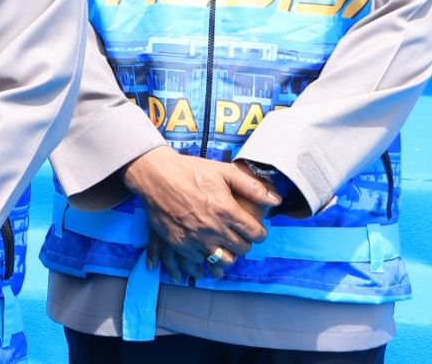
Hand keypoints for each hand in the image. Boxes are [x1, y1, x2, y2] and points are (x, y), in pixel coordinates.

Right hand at [122, 147, 276, 269]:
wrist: (156, 175)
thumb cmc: (190, 171)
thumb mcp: (223, 171)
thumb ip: (251, 186)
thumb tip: (276, 199)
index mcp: (226, 210)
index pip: (255, 233)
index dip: (260, 233)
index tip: (257, 230)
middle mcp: (213, 228)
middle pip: (242, 249)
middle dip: (245, 243)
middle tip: (240, 235)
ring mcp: (196, 238)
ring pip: (224, 260)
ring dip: (228, 254)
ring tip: (225, 244)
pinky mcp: (180, 244)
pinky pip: (200, 260)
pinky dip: (206, 257)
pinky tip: (206, 247)